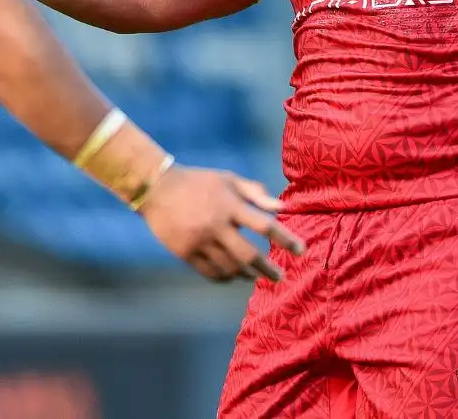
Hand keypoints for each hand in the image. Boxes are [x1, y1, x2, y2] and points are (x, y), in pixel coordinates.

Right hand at [138, 165, 306, 281]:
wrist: (157, 189)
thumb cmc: (199, 182)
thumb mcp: (228, 179)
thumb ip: (255, 193)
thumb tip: (282, 209)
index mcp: (229, 205)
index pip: (265, 226)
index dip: (285, 239)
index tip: (301, 249)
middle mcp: (216, 226)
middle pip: (249, 255)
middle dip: (268, 269)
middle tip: (280, 276)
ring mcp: (199, 241)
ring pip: (230, 267)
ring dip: (247, 274)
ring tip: (256, 275)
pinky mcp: (185, 253)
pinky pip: (210, 273)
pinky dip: (225, 277)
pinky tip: (233, 276)